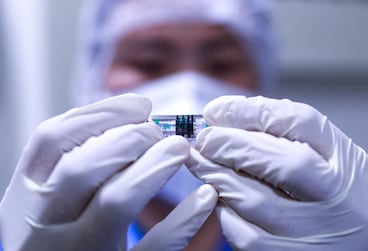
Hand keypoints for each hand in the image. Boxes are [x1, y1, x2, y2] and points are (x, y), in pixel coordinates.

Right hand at [0, 93, 216, 250]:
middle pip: (81, 167)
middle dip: (128, 139)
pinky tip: (206, 197)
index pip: (52, 139)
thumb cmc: (62, 230)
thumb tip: (131, 119)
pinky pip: (153, 247)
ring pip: (115, 202)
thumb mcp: (52, 197)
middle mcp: (42, 225)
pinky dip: (183, 220)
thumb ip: (77, 161)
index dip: (100, 114)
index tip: (140, 105)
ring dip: (154, 167)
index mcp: (24, 196)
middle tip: (158, 132)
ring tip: (180, 149)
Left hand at [187, 95, 367, 249]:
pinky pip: (248, 237)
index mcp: (343, 159)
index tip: (215, 110)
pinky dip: (226, 213)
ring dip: (219, 178)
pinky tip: (220, 198)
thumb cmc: (332, 189)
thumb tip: (222, 116)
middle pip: (284, 163)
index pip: (300, 122)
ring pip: (258, 202)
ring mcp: (318, 232)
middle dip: (232, 146)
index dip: (250, 112)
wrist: (361, 233)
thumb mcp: (320, 152)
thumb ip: (276, 132)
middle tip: (202, 139)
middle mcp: (337, 197)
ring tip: (199, 163)